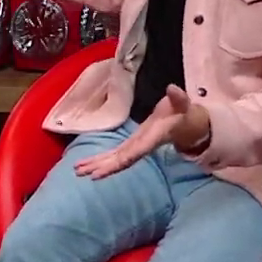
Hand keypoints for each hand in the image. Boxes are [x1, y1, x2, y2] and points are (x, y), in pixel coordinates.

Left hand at [74, 86, 211, 179]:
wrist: (184, 123)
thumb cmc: (182, 113)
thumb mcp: (182, 103)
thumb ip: (179, 98)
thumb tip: (172, 88)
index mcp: (150, 139)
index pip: (132, 153)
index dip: (117, 162)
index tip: (101, 171)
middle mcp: (140, 147)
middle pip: (119, 161)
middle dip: (101, 166)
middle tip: (80, 172)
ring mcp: (134, 147)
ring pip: (114, 160)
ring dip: (96, 164)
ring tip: (78, 170)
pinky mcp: (130, 145)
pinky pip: (114, 155)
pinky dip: (101, 159)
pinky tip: (86, 164)